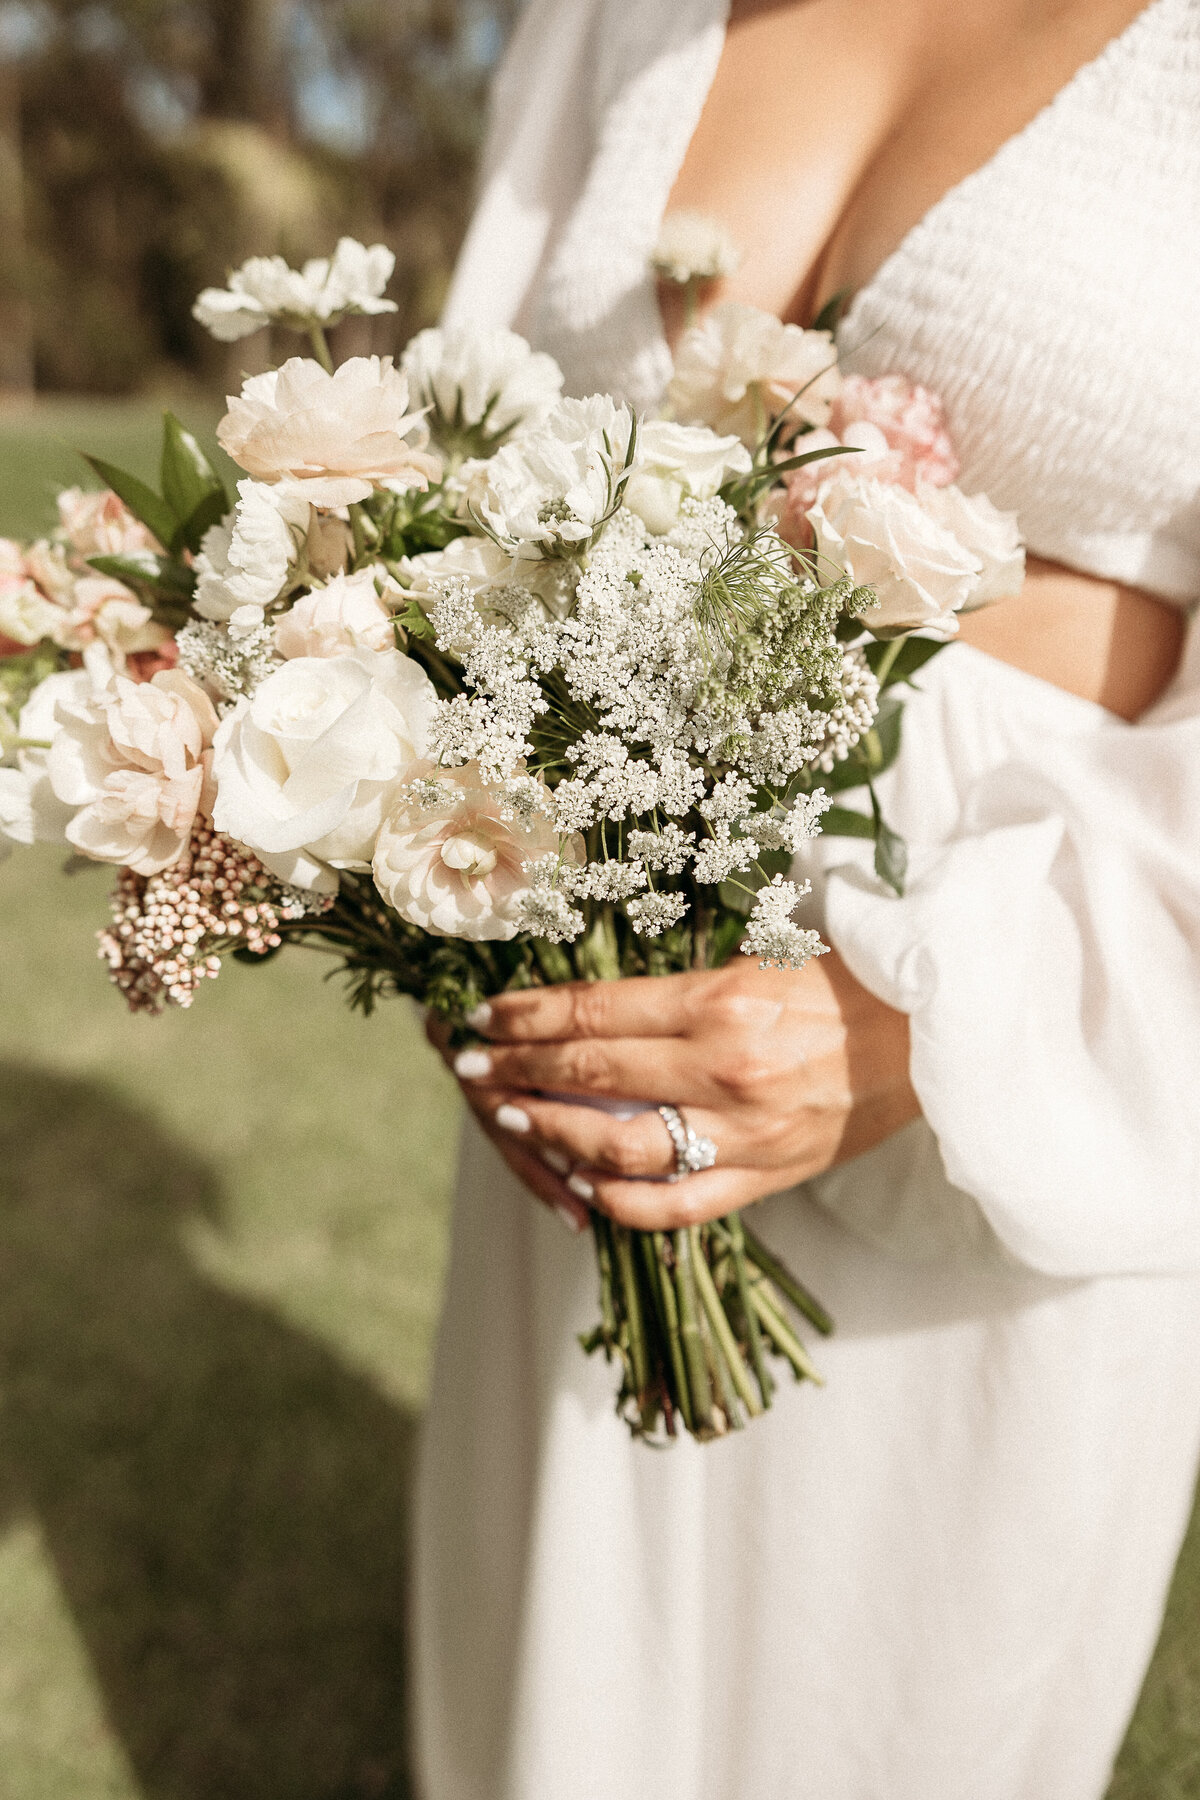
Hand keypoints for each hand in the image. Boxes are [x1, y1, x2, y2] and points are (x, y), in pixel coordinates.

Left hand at [432, 951, 918, 1231]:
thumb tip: (591, 1007)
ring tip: (513, 1115)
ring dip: (552, 1132)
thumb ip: (678, 992)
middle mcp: (724, 1070)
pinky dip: (619, 1200)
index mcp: (720, 1002)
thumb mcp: (756, 962)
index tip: (485, 1015)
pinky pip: (675, 1205)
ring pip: (618, 1148)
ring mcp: (744, 1132)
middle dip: (517, 1066)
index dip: (527, 1015)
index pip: (594, 1012)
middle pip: (590, 1075)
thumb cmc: (842, 983)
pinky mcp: (766, 1178)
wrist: (933, 1035)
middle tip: (469, 1062)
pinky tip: (584, 1182)